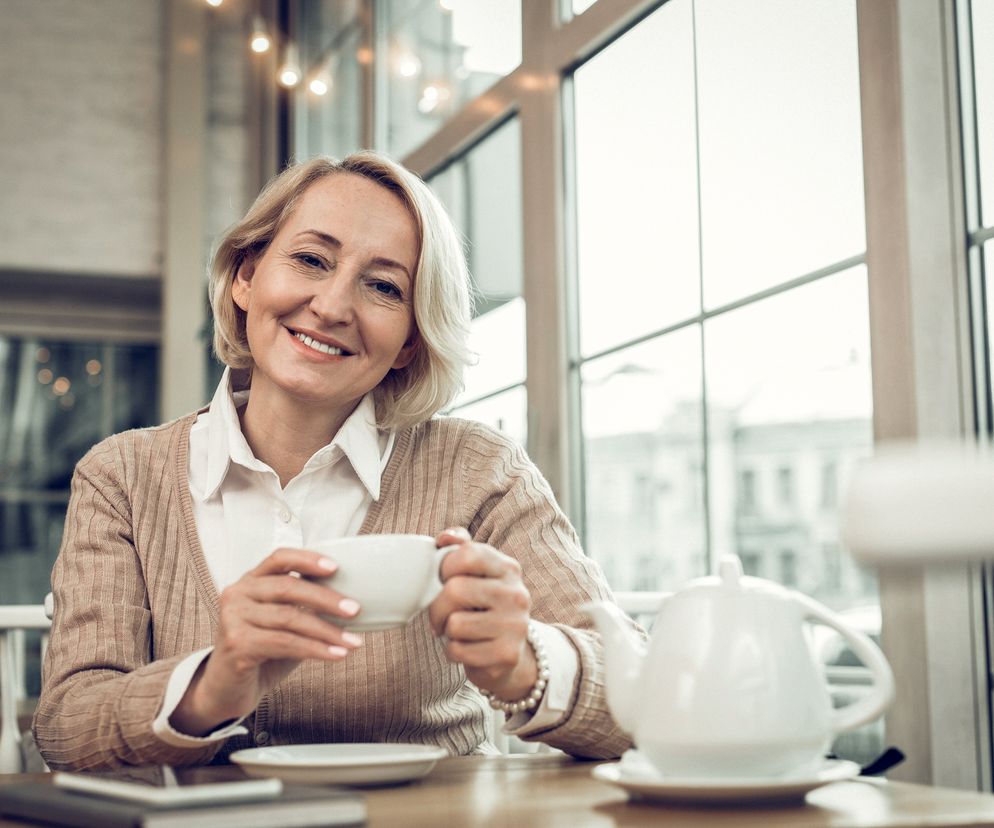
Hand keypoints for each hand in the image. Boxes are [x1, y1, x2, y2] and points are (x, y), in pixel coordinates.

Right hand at [170, 548, 362, 734]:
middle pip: (288, 588)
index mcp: (251, 581)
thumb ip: (304, 607)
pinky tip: (335, 655)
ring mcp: (233, 618)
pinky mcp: (236, 644)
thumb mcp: (284, 623)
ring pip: (290, 618)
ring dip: (327, 631)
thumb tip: (348, 602)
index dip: (308, 559)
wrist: (228, 689)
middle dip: (327, 599)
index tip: (336, 568)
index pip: (279, 558)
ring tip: (352, 641)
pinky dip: (315, 649)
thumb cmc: (261, 651)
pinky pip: (285, 642)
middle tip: (355, 610)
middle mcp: (237, 594)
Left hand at [427, 528, 537, 701]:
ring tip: (459, 631)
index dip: (445, 567)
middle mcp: (516, 594)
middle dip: (437, 607)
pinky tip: (467, 648)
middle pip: (455, 590)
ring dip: (447, 631)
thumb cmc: (482, 608)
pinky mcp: (507, 654)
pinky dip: (453, 652)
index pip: (468, 554)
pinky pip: (459, 650)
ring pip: (455, 624)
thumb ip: (460, 548)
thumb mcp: (477, 574)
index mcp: (508, 568)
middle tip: (440, 615)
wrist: (506, 654)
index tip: (443, 580)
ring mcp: (515, 625)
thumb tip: (445, 537)